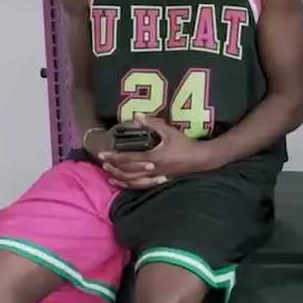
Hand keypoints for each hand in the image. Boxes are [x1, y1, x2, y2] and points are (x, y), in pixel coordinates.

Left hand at [97, 115, 211, 189]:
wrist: (199, 159)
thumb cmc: (184, 144)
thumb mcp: (169, 131)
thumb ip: (152, 123)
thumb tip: (136, 116)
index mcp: (153, 157)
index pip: (129, 159)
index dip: (115, 157)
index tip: (103, 154)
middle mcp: (152, 170)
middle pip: (128, 172)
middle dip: (114, 168)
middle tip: (102, 162)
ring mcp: (155, 177)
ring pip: (133, 182)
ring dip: (120, 178)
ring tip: (109, 175)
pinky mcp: (158, 181)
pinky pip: (141, 186)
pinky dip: (130, 186)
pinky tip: (123, 184)